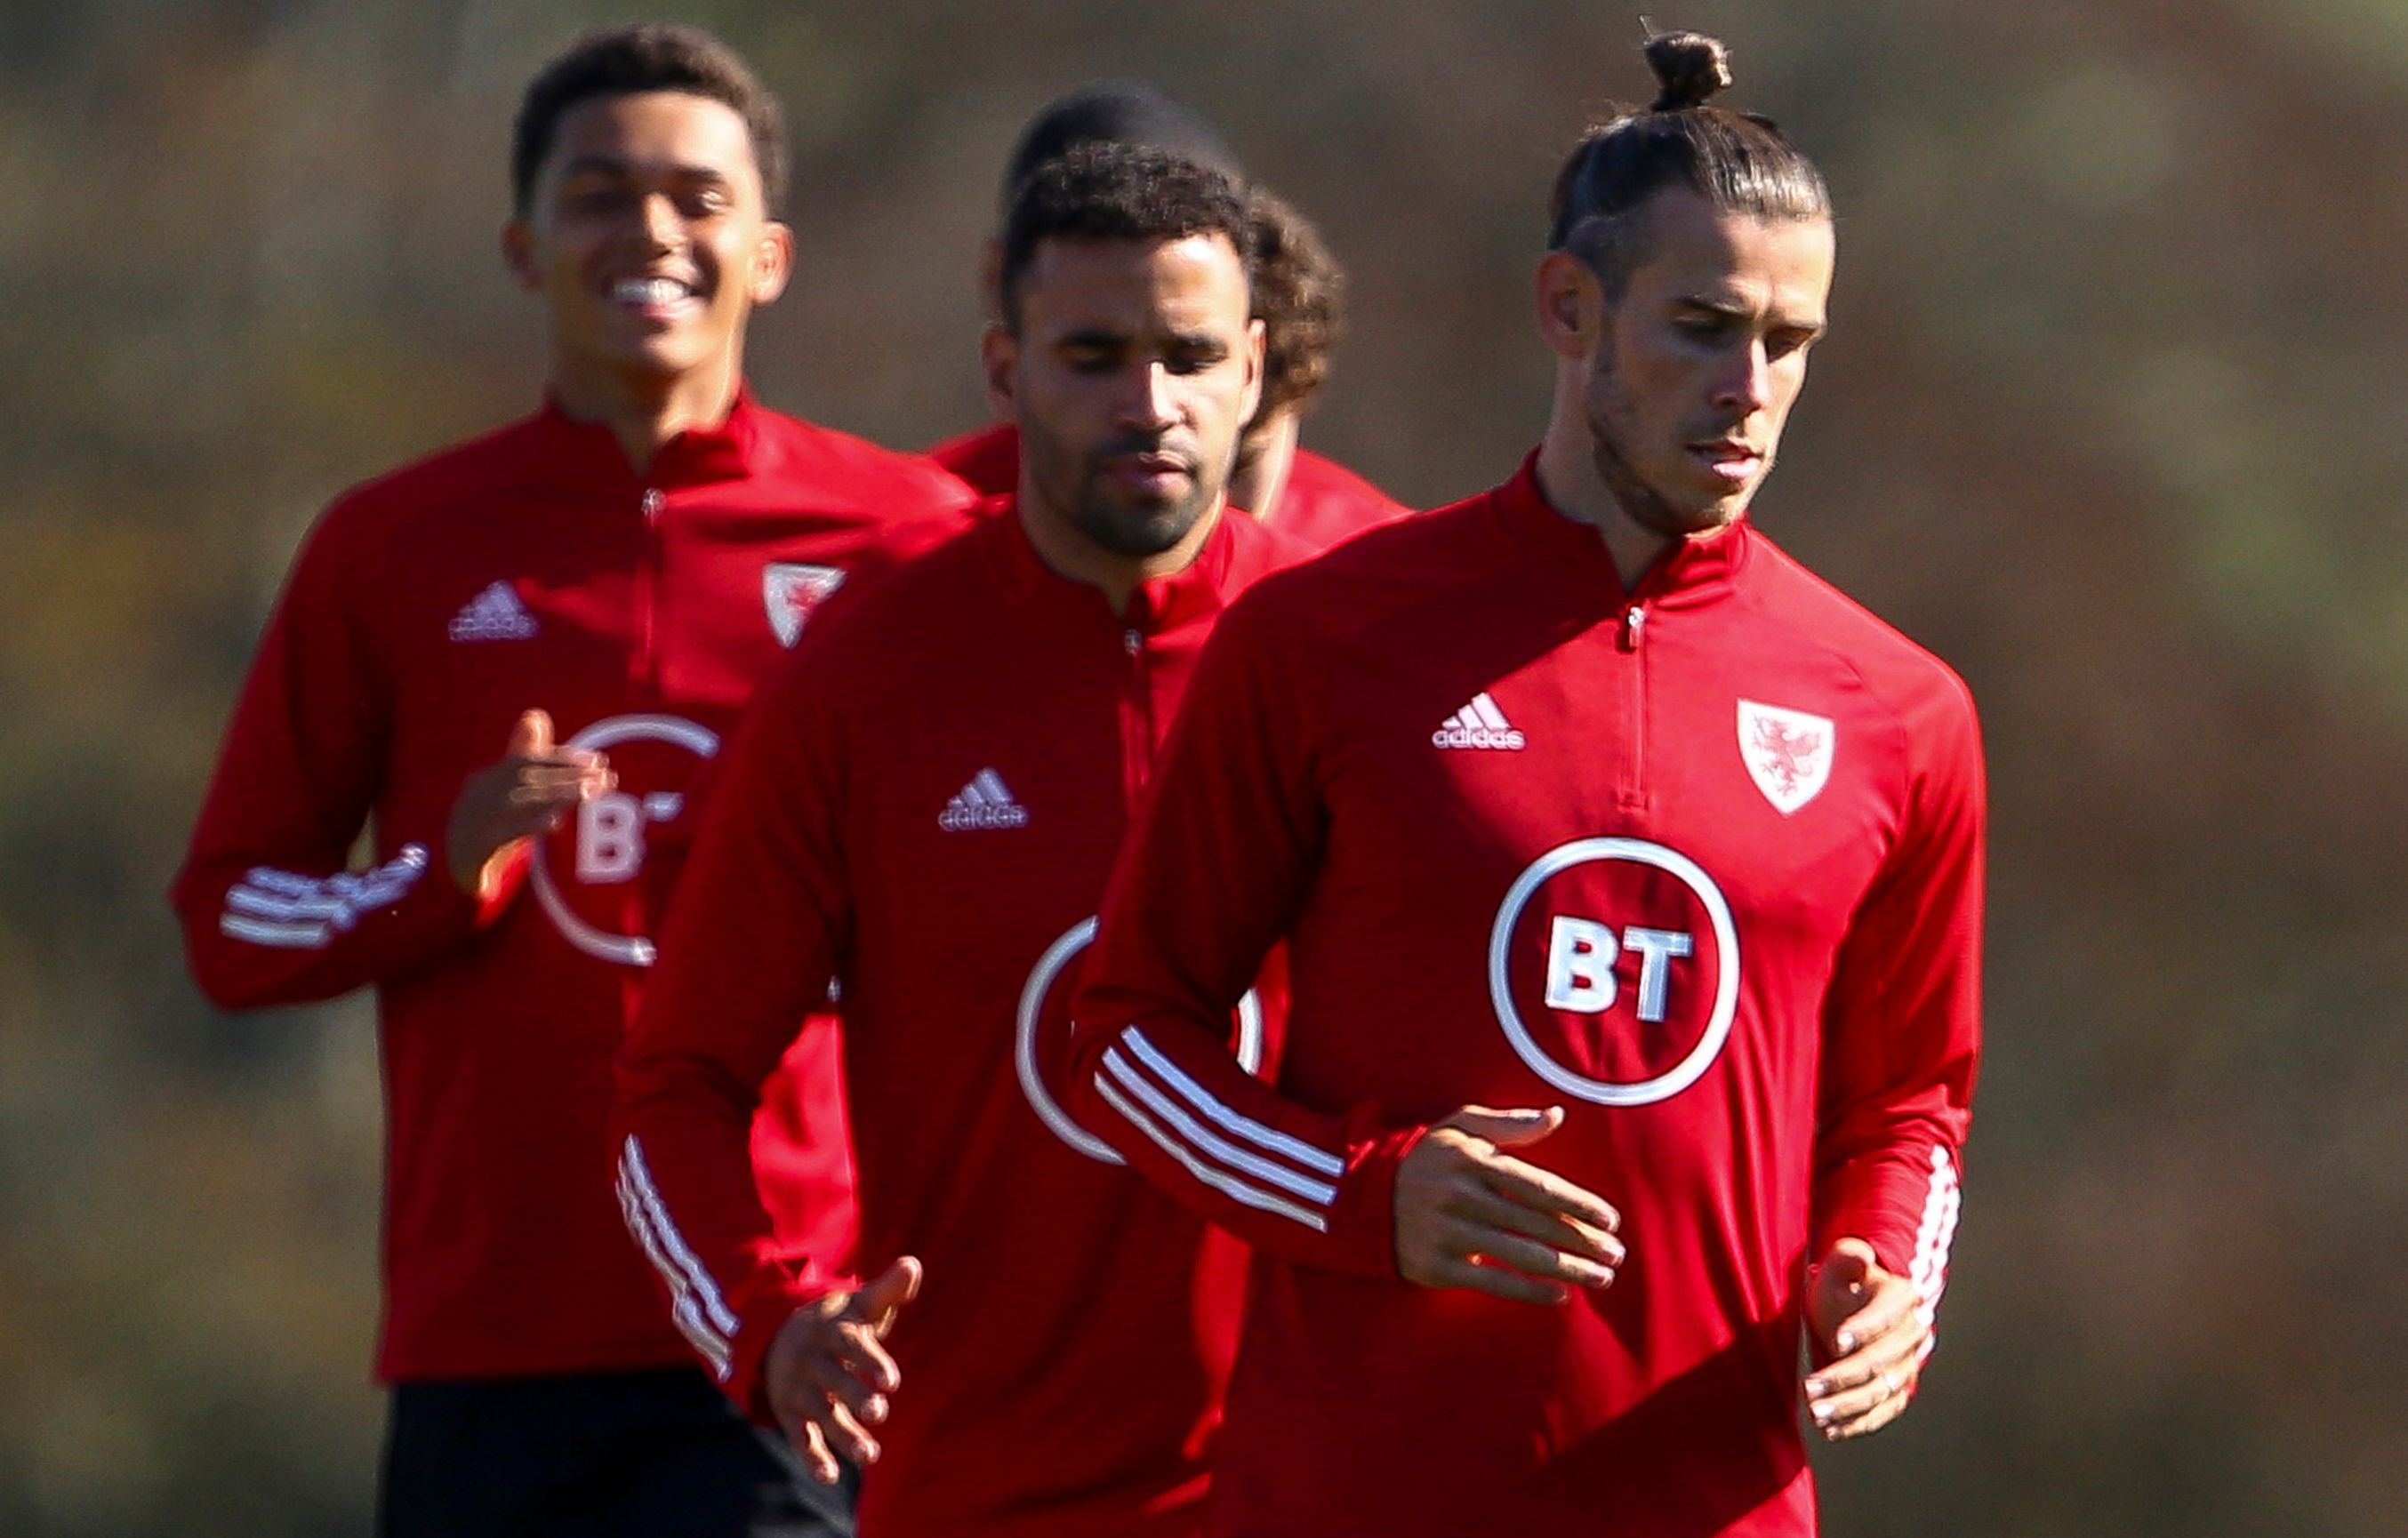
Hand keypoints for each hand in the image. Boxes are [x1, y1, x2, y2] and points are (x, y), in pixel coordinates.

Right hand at [444, 709, 612, 896]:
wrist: (450, 872)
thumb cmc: (485, 827)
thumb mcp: (504, 791)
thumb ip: (522, 756)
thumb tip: (536, 715)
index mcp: (487, 779)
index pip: (529, 761)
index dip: (564, 758)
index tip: (598, 760)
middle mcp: (479, 794)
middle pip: (529, 778)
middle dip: (570, 775)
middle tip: (607, 777)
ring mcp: (474, 819)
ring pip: (521, 802)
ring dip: (558, 795)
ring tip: (589, 793)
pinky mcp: (473, 847)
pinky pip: (503, 834)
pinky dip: (529, 824)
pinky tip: (554, 822)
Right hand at [763, 1256, 922, 1483]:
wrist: (780, 1337)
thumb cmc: (838, 1323)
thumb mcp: (860, 1305)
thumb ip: (888, 1290)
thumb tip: (912, 1265)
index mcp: (831, 1331)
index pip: (851, 1346)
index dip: (870, 1362)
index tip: (891, 1381)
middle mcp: (812, 1361)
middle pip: (834, 1381)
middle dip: (855, 1396)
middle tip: (879, 1411)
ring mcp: (800, 1389)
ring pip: (821, 1414)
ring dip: (844, 1435)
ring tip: (870, 1455)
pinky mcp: (790, 1415)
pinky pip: (800, 1437)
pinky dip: (813, 1457)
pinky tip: (830, 1476)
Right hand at [1392, 1105, 1622, 1304]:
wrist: (1362, 1199)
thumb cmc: (1425, 1159)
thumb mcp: (1459, 1127)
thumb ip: (1508, 1123)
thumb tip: (1556, 1116)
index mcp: (1473, 1161)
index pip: (1539, 1186)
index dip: (1578, 1205)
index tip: (1611, 1221)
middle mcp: (1462, 1197)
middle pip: (1537, 1223)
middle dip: (1583, 1242)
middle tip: (1616, 1255)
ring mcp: (1449, 1233)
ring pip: (1521, 1255)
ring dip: (1568, 1269)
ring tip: (1601, 1279)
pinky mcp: (1437, 1266)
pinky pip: (1493, 1283)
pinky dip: (1530, 1291)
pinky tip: (1560, 1296)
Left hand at [1803, 1236, 1927, 1439]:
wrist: (1852, 1307)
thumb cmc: (1845, 1282)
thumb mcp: (1842, 1262)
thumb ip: (1849, 1256)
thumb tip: (1861, 1255)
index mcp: (1903, 1298)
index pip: (1888, 1314)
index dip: (1866, 1327)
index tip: (1838, 1339)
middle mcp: (1913, 1334)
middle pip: (1883, 1361)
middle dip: (1846, 1375)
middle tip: (1811, 1386)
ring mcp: (1908, 1365)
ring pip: (1882, 1392)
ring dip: (1848, 1405)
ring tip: (1816, 1412)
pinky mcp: (1898, 1390)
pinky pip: (1883, 1412)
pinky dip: (1858, 1424)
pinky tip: (1830, 1430)